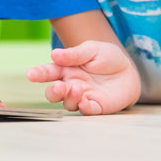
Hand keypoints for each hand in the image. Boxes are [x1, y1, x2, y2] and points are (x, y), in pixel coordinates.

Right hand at [26, 40, 140, 114]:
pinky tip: (85, 101)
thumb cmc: (107, 57)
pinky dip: (85, 107)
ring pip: (68, 103)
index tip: (31, 74)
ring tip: (77, 88)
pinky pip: (88, 111)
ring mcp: (83, 96)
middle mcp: (71, 84)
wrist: (129, 70)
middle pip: (54, 93)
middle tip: (58, 86)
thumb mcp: (92, 49)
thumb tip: (54, 54)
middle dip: (53, 91)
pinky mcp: (97, 106)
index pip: (49, 72)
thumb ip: (74, 54)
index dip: (39, 73)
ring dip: (69, 98)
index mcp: (67, 68)